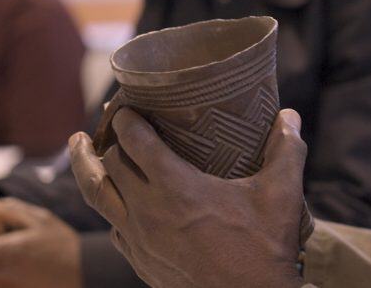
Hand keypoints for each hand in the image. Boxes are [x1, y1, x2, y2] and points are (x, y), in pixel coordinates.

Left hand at [69, 107, 307, 287]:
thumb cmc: (264, 249)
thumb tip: (289, 116)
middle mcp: (148, 211)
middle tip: (110, 122)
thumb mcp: (282, 194)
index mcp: (176, 187)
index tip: (125, 106)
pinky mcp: (141, 263)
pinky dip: (111, 207)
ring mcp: (139, 240)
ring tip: (80, 149)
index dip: (126, 119)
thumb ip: (286, 149)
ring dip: (89, 169)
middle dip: (108, 138)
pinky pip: (114, 228)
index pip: (135, 141)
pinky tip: (118, 202)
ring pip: (98, 197)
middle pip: (109, 164)